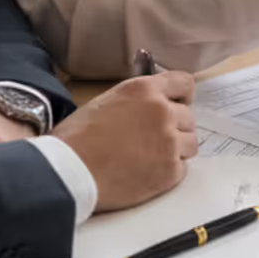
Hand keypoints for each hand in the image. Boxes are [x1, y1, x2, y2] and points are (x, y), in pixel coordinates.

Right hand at [52, 71, 199, 211]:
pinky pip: (182, 169)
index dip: (182, 97)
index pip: (184, 84)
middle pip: (188, 117)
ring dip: (176, 150)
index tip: (177, 106)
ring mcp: (169, 142)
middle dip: (175, 128)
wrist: (68, 172)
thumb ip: (136, 101)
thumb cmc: (76, 138)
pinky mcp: (170, 171)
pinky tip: (146, 173)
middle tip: (152, 140)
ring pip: (190, 143)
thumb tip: (149, 107)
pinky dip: (169, 172)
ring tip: (151, 158)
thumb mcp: (106, 102)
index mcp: (145, 90)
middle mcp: (162, 112)